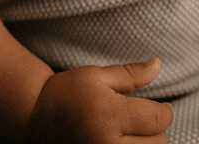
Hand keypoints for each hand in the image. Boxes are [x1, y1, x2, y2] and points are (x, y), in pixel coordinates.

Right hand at [24, 57, 172, 142]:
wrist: (34, 119)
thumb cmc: (66, 92)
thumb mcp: (97, 75)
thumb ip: (131, 74)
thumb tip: (158, 64)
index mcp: (109, 114)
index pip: (158, 119)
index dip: (165, 110)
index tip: (161, 106)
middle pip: (157, 142)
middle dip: (156, 129)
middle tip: (144, 119)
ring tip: (134, 133)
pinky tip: (125, 142)